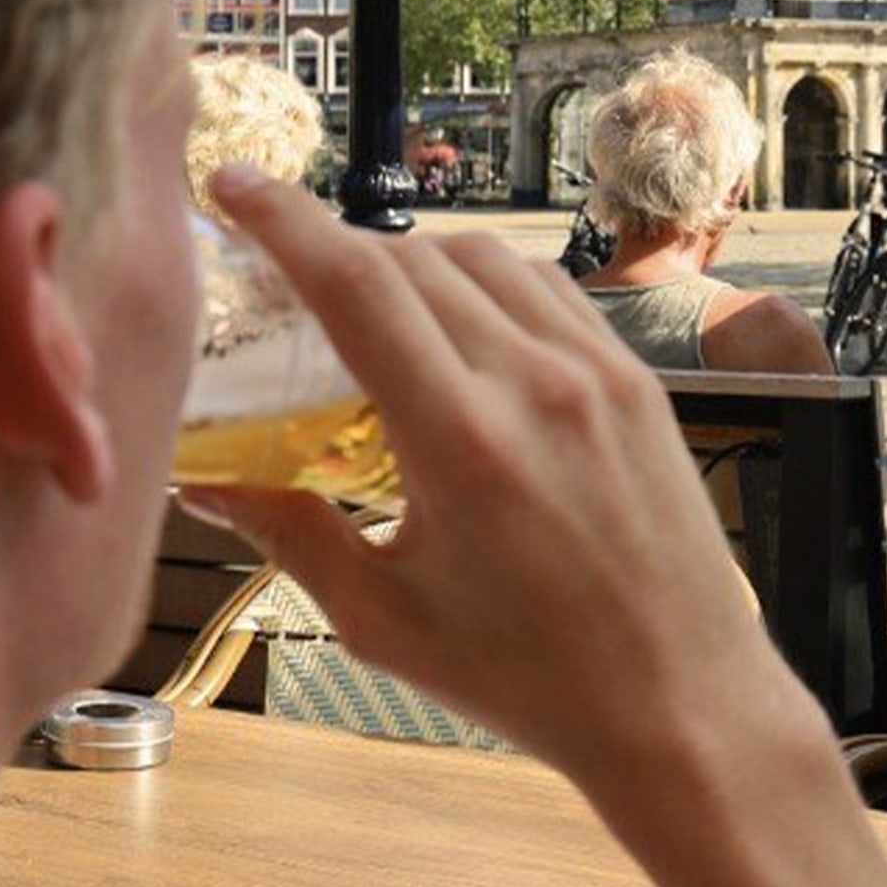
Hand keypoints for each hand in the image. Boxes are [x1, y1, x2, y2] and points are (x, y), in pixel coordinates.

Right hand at [180, 168, 788, 778]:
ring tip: (375, 308)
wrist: (680, 700)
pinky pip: (550, 292)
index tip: (232, 187)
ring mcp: (599, 374)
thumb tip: (206, 485)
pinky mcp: (639, 383)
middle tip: (288, 280)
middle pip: (412, 260)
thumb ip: (293, 534)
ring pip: (486, 260)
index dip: (283, 221)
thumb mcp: (386, 621)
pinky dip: (491, 286)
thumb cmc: (530, 679)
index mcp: (461, 441)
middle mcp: (536, 384)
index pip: (357, 285)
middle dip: (338, 250)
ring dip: (416, 262)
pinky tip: (465, 329)